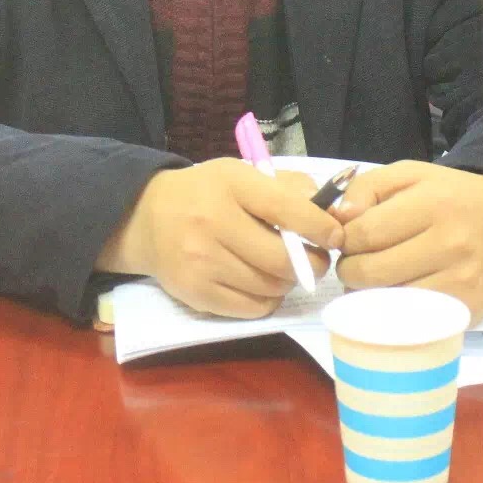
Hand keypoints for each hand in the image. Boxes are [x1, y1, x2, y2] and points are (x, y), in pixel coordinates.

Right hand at [98, 160, 342, 318]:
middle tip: (316, 259)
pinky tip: (261, 283)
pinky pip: (252, 308)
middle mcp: (213, 222)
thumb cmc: (207, 193)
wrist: (146, 218)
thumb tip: (333, 213)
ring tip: (282, 268)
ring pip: (270, 287)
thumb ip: (289, 188)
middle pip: (281, 258)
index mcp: (231, 184)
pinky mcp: (196, 293)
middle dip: (311, 264)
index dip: (320, 227)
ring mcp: (201, 262)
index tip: (336, 236)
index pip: (286, 209)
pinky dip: (267, 300)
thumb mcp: (242, 174)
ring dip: (287, 282)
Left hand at [333, 161, 482, 323]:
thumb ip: (368, 187)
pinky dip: (394, 310)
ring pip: (388, 301)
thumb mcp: (411, 174)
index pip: (364, 233)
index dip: (344, 240)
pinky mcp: (468, 308)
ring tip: (374, 279)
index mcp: (432, 203)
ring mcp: (461, 280)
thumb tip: (339, 217)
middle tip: (355, 263)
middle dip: (350, 270)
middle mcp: (449, 242)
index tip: (347, 240)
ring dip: (368, 294)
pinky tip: (395, 294)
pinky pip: (412, 318)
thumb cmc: (451, 196)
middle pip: (371, 272)